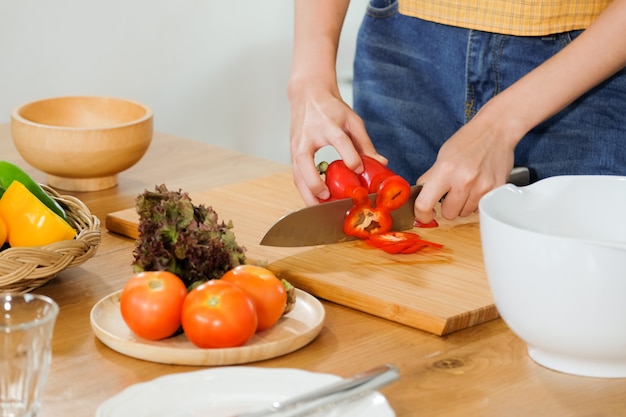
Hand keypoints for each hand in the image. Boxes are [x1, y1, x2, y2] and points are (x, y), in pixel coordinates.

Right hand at [289, 86, 385, 204]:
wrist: (308, 96)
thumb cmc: (331, 109)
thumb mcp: (352, 121)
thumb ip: (365, 143)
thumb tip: (380, 163)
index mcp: (327, 124)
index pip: (339, 141)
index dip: (350, 157)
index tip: (359, 170)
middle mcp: (308, 136)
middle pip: (306, 161)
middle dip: (314, 181)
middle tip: (326, 196)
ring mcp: (297, 146)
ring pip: (296, 173)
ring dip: (306, 192)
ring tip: (319, 208)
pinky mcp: (292, 153)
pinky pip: (296, 176)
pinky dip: (304, 190)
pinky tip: (314, 201)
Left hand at [413, 104, 516, 222]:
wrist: (496, 130)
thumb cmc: (469, 140)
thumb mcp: (442, 156)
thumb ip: (431, 178)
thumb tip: (420, 196)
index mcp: (445, 170)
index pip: (424, 204)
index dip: (421, 214)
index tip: (424, 215)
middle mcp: (463, 181)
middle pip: (449, 214)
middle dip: (447, 207)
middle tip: (451, 193)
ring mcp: (482, 187)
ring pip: (465, 213)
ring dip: (463, 205)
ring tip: (467, 187)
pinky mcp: (496, 190)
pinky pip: (480, 208)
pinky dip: (477, 202)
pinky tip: (478, 187)